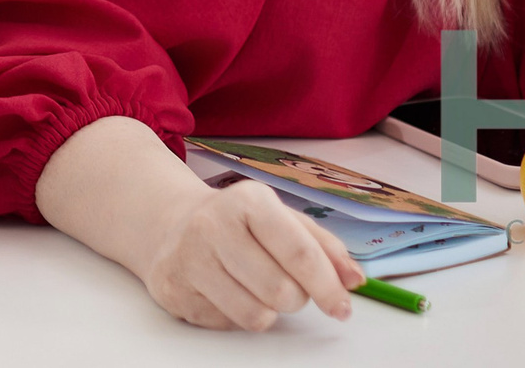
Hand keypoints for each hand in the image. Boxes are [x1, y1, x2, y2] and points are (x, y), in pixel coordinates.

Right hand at [137, 178, 361, 331]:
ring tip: (256, 288)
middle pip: (281, 292)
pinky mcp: (172, 288)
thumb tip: (353, 280)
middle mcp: (212, 224)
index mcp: (248, 201)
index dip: (327, 286)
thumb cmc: (238, 223)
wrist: (170, 222)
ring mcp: (187, 257)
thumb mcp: (283, 219)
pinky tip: (225, 290)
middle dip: (295, 298)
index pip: (299, 253)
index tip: (342, 307)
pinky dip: (236, 315)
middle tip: (286, 286)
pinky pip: (226, 324)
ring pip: (256, 316)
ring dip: (268, 311)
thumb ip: (324, 247)